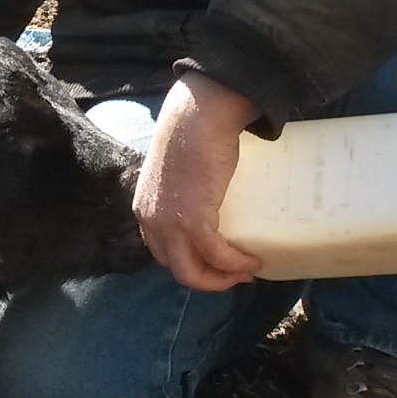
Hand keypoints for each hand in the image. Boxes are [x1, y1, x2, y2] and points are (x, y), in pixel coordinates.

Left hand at [138, 71, 263, 290]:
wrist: (198, 117)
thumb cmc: (191, 133)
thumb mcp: (175, 169)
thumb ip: (181, 187)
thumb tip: (207, 190)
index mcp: (145, 209)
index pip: (162, 251)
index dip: (189, 262)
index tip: (214, 262)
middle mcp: (151, 222)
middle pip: (176, 269)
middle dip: (208, 278)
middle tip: (234, 273)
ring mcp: (170, 224)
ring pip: (191, 274)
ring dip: (221, 279)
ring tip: (245, 271)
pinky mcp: (193, 221)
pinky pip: (217, 257)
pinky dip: (236, 264)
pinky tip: (251, 261)